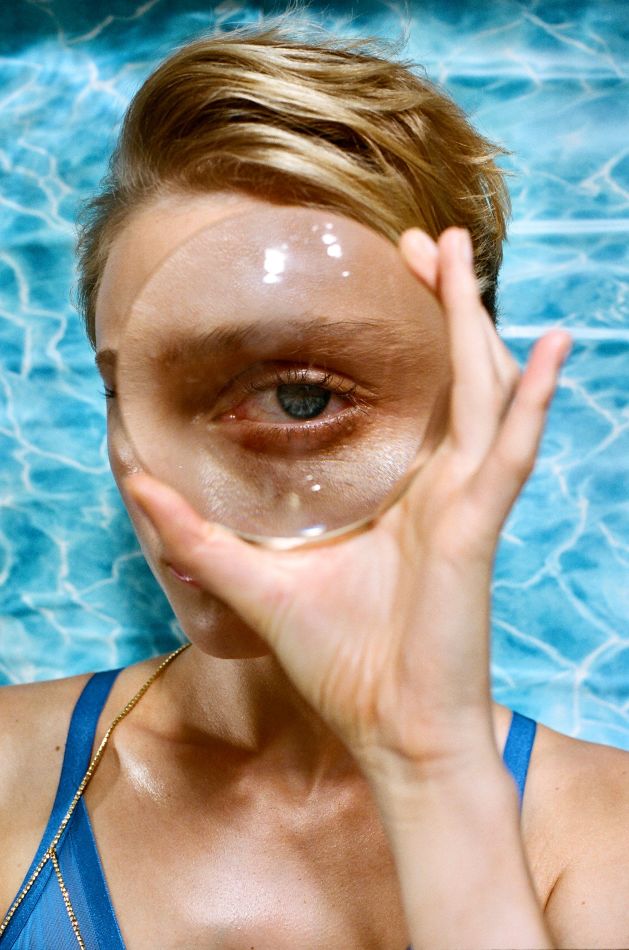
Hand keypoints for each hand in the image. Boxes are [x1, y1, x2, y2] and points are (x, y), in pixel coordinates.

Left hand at [126, 227, 571, 780]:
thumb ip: (198, 535)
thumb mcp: (256, 584)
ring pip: (482, 394)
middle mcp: (437, 486)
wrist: (391, 731)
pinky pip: (512, 450)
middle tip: (422, 241)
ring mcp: (464, 501)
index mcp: (399, 494)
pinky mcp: (477, 526)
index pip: (414, 399)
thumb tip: (134, 482)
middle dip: (442, 306)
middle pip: (452, 377)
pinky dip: (535, 399)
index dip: (408, 337)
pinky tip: (550, 348)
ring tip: (460, 257)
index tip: (384, 278)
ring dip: (477, 324)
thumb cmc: (341, 664)